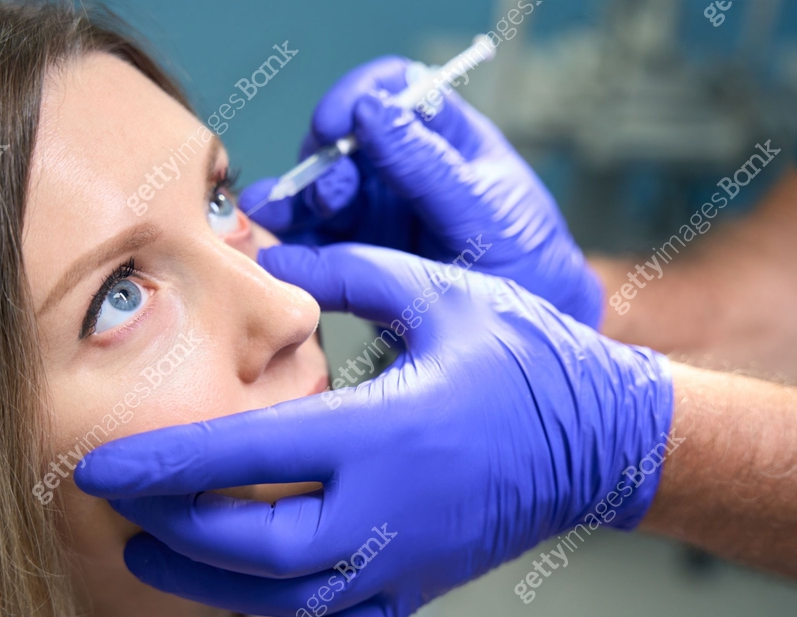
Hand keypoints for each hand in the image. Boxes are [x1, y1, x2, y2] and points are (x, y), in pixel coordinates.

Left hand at [75, 244, 673, 616]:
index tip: (99, 466)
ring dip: (207, 583)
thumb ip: (345, 274)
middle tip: (120, 504)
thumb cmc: (524, 356)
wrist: (601, 435)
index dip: (166, 462)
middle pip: (252, 542)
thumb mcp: (437, 294)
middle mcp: (387, 509)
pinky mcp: (421, 583)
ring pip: (284, 596)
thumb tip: (269, 261)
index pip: (249, 454)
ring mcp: (405, 558)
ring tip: (150, 556)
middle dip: (173, 527)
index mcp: (385, 429)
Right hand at [240, 56, 604, 327]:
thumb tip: (374, 108)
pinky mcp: (359, 255)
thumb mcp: (484, 213)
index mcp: (447, 140)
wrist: (527, 347)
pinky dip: (286, 238)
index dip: (360, 97)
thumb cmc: (527, 268)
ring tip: (272, 218)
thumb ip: (428, 164)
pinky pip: (313, 238)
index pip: (396, 90)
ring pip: (321, 190)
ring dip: (293, 200)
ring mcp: (379, 211)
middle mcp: (405, 168)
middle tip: (327, 198)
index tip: (338, 124)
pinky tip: (269, 242)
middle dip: (324, 162)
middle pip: (344, 142)